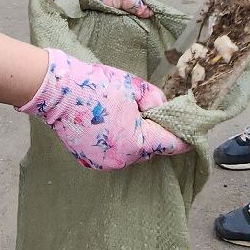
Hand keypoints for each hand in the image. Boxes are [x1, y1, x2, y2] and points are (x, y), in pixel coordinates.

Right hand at [19, 49, 187, 168]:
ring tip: (124, 116)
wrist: (57, 91)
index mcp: (137, 143)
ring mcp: (103, 163)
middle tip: (149, 114)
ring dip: (133, 139)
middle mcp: (121, 160)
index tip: (191, 134)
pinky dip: (115, 143)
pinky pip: (112, 154)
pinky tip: (108, 124)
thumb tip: (164, 110)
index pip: (170, 145)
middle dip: (153, 134)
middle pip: (149, 150)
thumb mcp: (135, 86)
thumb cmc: (97, 86)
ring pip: (130, 153)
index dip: (182, 138)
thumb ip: (156, 100)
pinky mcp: (89, 161)